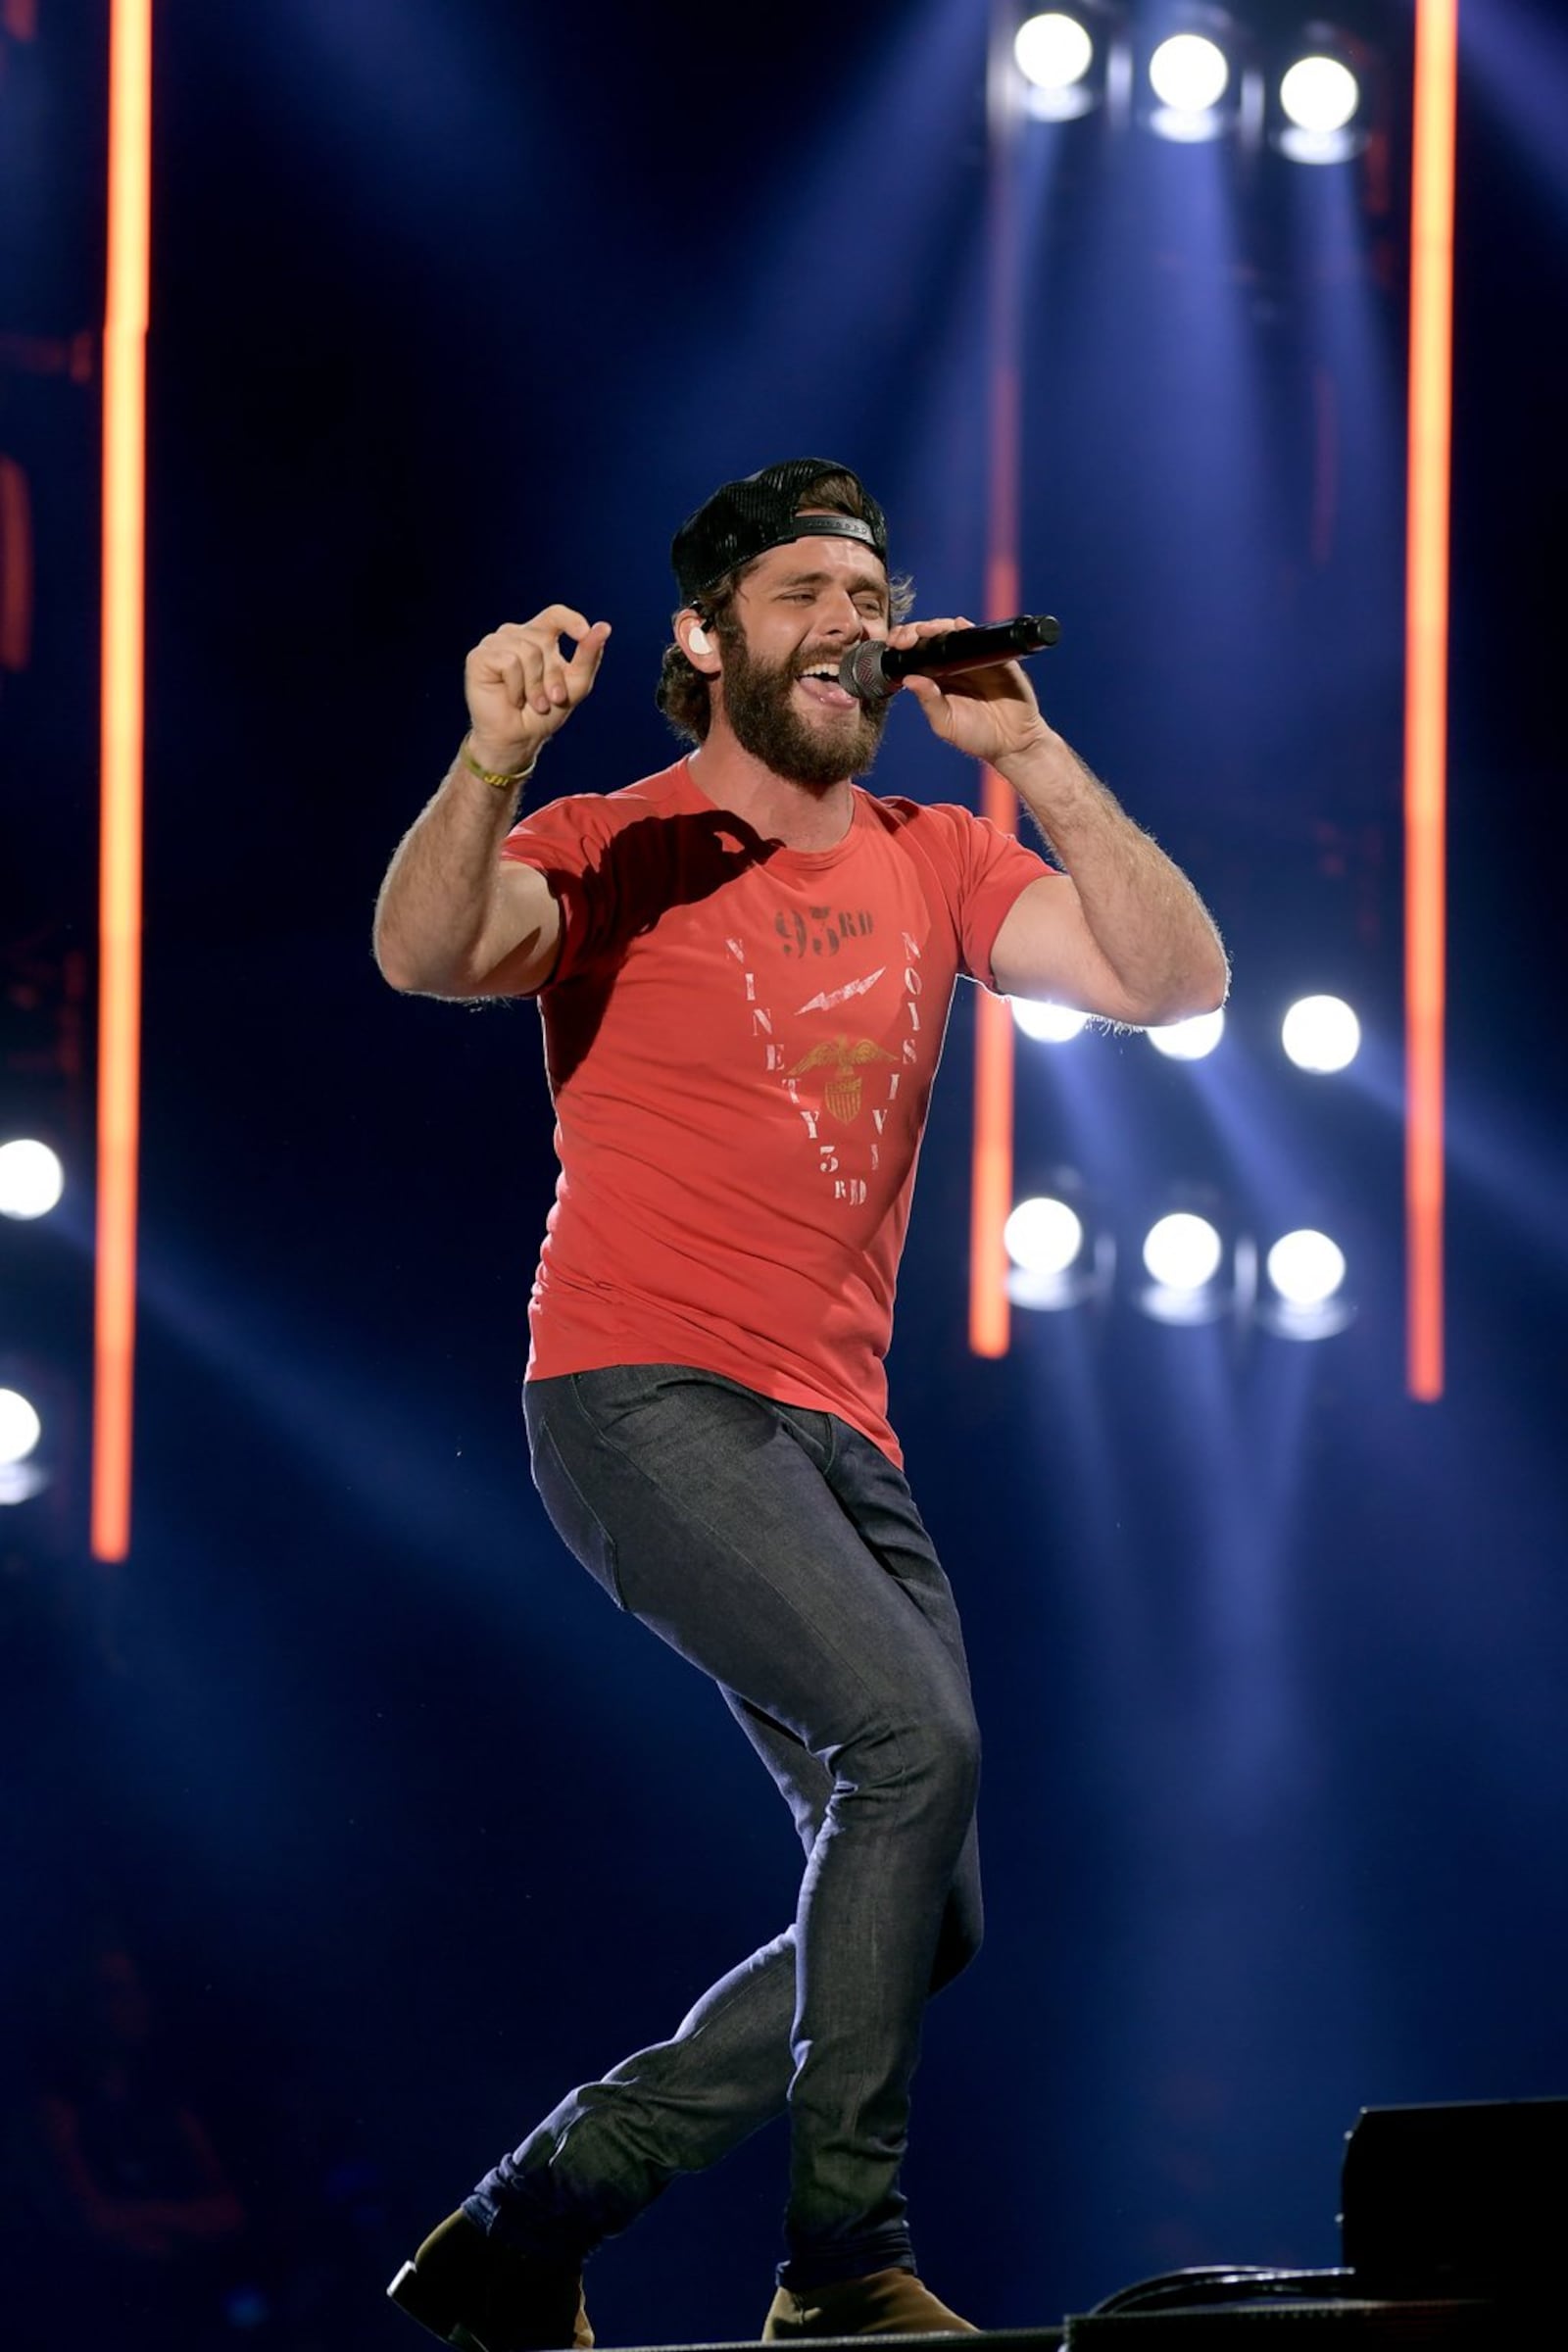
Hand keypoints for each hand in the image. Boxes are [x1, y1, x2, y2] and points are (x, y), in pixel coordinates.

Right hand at [464, 606, 610, 771]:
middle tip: (550, 700)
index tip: (584, 634)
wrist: (518, 738)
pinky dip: (517, 688)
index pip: (555, 614)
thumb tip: (604, 627)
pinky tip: (512, 699)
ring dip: (535, 686)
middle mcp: (515, 634)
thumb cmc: (544, 712)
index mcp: (538, 636)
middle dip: (553, 676)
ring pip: (527, 652)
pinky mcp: (479, 656)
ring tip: (531, 702)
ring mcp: (495, 643)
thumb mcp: (575, 684)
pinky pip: (509, 662)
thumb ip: (589, 655)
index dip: (570, 620)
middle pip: (543, 640)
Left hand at [888, 615, 1051, 767]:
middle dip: (915, 631)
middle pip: (932, 636)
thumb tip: (909, 679)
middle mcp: (955, 664)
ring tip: (926, 631)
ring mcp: (976, 659)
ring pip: (954, 631)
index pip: (917, 653)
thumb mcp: (945, 723)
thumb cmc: (977, 736)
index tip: (894, 646)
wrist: (1012, 743)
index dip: (904, 644)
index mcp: (938, 678)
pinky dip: (969, 630)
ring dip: (938, 626)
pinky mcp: (997, 658)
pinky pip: (982, 639)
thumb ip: (929, 702)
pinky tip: (958, 627)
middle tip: (905, 638)